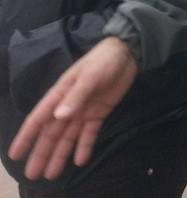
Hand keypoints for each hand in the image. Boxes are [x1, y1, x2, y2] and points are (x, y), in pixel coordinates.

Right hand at [10, 37, 138, 179]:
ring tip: (52, 175)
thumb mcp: (90, 75)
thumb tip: (59, 116)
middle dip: (42, 153)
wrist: (128, 53)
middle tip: (33, 175)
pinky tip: (79, 161)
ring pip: (68, 137)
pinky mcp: (99, 113)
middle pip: (52, 134)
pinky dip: (84, 146)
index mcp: (60, 95)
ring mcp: (83, 111)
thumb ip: (76, 96)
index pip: (39, 119)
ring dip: (60, 155)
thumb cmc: (103, 60)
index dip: (26, 136)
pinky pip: (89, 133)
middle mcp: (68, 106)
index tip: (15, 154)